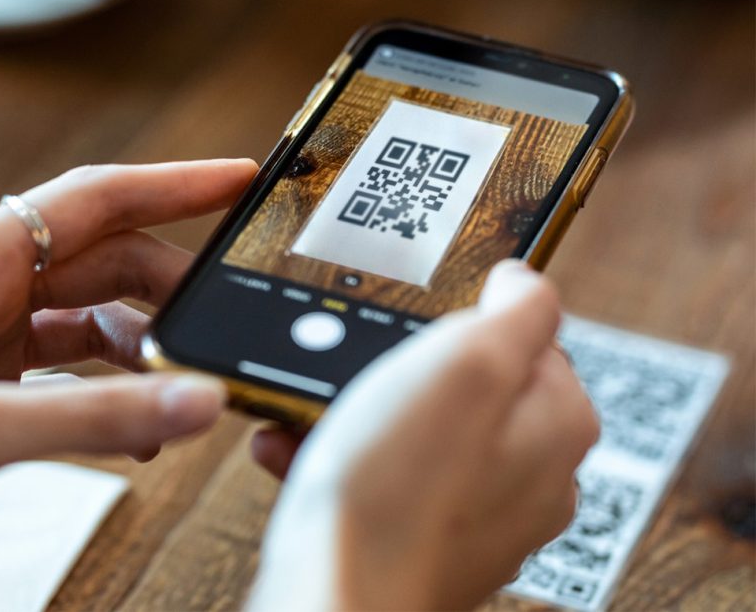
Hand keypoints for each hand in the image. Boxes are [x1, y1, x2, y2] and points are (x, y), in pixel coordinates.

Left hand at [0, 158, 257, 609]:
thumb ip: (95, 417)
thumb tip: (199, 400)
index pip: (98, 199)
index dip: (176, 184)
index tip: (240, 181)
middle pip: (107, 258)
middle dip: (175, 284)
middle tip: (233, 316)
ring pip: (96, 313)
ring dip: (148, 343)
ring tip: (189, 382)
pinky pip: (75, 367)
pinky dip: (115, 387)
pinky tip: (139, 426)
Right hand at [249, 261, 598, 610]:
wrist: (337, 591)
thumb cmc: (398, 488)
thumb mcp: (467, 361)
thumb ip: (517, 308)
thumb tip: (523, 281)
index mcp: (559, 424)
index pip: (529, 337)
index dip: (466, 323)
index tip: (419, 331)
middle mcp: (533, 475)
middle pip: (468, 386)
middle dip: (402, 370)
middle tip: (358, 371)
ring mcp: (481, 514)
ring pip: (420, 431)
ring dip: (361, 412)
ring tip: (314, 413)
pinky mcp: (429, 539)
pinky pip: (389, 476)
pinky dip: (346, 458)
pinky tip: (302, 453)